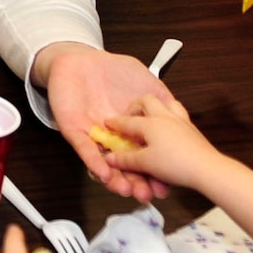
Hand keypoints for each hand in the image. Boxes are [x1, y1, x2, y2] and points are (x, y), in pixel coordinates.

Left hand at [38, 42, 184, 200]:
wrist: (80, 59)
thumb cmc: (112, 70)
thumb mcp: (145, 82)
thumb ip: (161, 98)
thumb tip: (178, 113)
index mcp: (131, 130)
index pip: (144, 156)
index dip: (154, 171)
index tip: (163, 185)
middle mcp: (114, 138)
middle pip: (126, 166)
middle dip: (136, 182)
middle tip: (146, 194)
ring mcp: (94, 136)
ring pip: (105, 163)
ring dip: (115, 179)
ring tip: (126, 189)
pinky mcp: (75, 130)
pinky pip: (84, 149)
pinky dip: (94, 161)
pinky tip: (104, 173)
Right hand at [100, 95, 222, 192]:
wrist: (206, 168)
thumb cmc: (174, 164)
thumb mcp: (145, 163)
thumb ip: (125, 159)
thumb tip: (110, 158)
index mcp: (148, 124)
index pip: (126, 122)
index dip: (115, 124)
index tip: (108, 124)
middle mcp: (163, 116)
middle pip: (145, 101)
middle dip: (135, 107)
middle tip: (129, 117)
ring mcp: (179, 119)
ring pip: (165, 103)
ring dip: (156, 107)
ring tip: (150, 118)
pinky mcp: (191, 127)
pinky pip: (179, 113)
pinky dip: (171, 115)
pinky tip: (170, 126)